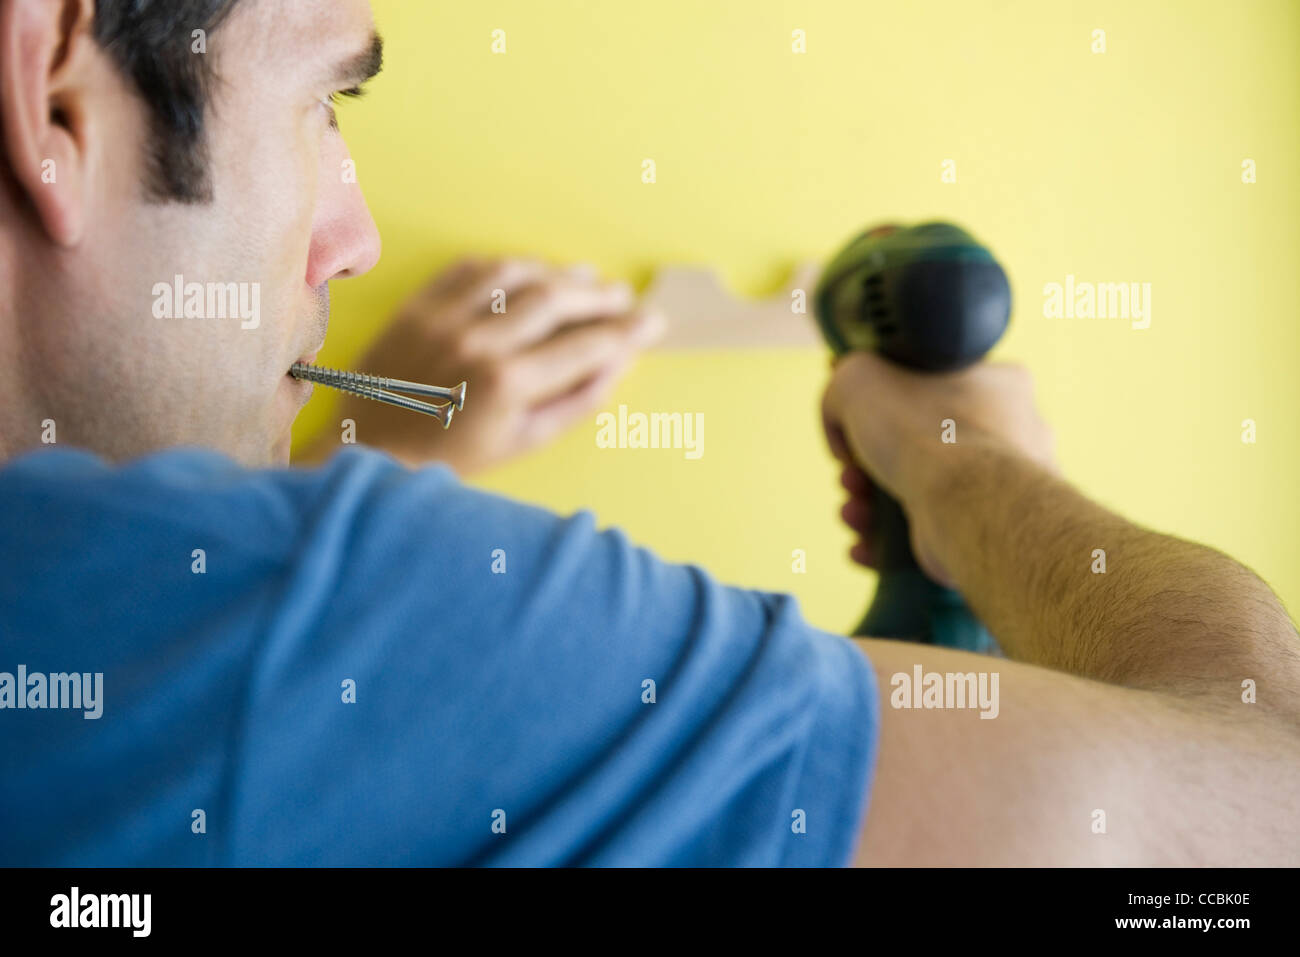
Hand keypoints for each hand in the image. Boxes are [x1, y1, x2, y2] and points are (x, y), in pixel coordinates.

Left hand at [324, 258, 664, 474]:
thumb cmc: (453, 457)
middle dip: (599, 296)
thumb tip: (620, 362)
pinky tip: (529, 272)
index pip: (587, 344)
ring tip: (585, 279)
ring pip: (517, 274)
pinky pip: (472, 268)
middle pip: (557, 298)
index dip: (627, 331)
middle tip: (624, 298)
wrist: (371, 451)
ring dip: (557, 272)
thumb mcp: (525, 442)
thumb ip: (577, 400)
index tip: (652, 323)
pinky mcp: (417, 304)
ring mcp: (444, 316)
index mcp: (508, 383)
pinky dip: (508, 265)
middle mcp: (478, 341)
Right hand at [821, 351, 1056, 586]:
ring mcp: (999, 490)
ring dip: (868, 510)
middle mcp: (1008, 436)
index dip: (881, 410)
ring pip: (916, 497)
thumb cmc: (925, 432)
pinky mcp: (983, 534)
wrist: (968, 505)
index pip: (928, 386)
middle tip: (849, 478)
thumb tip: (844, 431)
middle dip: (866, 469)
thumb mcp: (860, 376)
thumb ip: (842, 386)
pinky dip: (887, 545)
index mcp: (995, 385)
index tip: (853, 429)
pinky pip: (926, 538)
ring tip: (853, 514)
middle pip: (915, 448)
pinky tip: (863, 547)